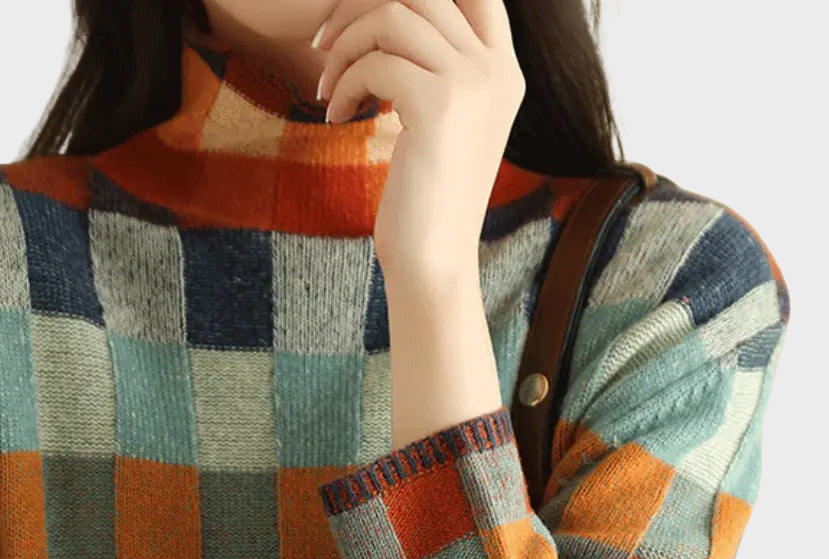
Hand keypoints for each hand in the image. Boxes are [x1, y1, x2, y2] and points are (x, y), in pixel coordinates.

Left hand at [312, 0, 525, 276]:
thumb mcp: (442, 126)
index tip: (364, 14)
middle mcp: (495, 69)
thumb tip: (392, 18)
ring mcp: (472, 84)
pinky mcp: (439, 106)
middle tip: (325, 43)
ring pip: (393, 14)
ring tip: (327, 88)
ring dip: (344, 44)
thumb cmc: (427, 202)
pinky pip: (374, 63)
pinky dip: (343, 85)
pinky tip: (335, 118)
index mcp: (503, 71)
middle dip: (360, 6)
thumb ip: (434, 70)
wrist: (434, 262)